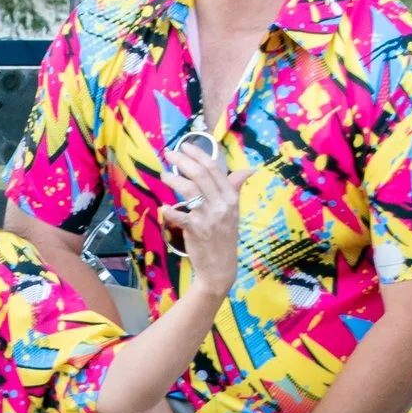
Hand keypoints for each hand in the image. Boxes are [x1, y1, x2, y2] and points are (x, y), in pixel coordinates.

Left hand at [157, 145, 254, 293]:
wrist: (221, 267)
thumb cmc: (224, 236)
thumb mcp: (233, 211)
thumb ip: (235, 188)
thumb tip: (248, 169)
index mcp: (231, 197)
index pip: (215, 169)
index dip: (199, 154)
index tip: (185, 145)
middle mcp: (222, 205)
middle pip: (200, 175)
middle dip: (182, 160)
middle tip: (169, 153)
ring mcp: (210, 218)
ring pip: (190, 190)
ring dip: (174, 179)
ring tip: (164, 174)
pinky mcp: (197, 231)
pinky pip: (181, 216)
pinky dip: (170, 211)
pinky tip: (162, 207)